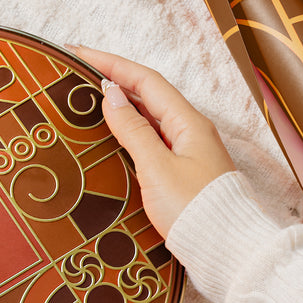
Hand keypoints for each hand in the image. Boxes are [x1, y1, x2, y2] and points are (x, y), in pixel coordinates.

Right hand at [71, 46, 235, 237]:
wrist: (223, 249)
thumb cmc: (192, 208)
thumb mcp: (156, 167)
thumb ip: (132, 129)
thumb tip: (111, 96)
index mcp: (187, 122)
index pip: (145, 80)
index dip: (112, 63)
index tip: (80, 53)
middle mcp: (189, 130)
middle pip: (148, 93)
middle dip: (113, 77)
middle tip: (79, 69)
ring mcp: (185, 149)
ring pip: (149, 114)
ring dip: (120, 100)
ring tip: (89, 93)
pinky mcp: (179, 169)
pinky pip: (150, 135)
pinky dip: (128, 125)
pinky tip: (112, 130)